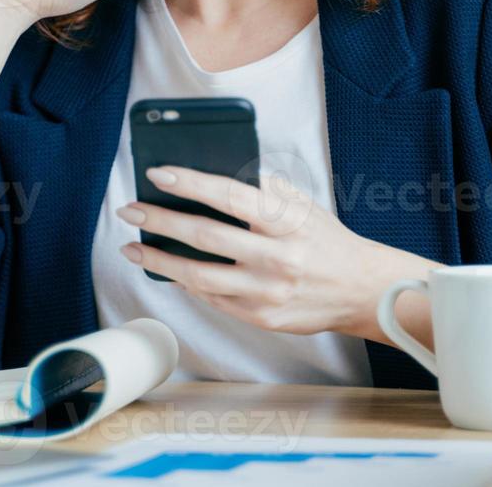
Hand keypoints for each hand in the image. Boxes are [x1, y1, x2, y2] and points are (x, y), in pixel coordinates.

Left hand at [116, 166, 439, 343]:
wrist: (361, 289)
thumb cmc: (326, 241)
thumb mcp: (304, 205)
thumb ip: (265, 191)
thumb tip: (215, 176)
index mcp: (287, 221)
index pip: (230, 196)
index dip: (191, 183)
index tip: (158, 174)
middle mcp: (276, 257)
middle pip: (205, 236)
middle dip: (160, 221)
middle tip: (131, 209)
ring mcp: (267, 292)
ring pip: (199, 276)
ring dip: (159, 260)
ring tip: (133, 247)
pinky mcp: (262, 318)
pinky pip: (214, 299)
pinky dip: (187, 283)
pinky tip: (170, 271)